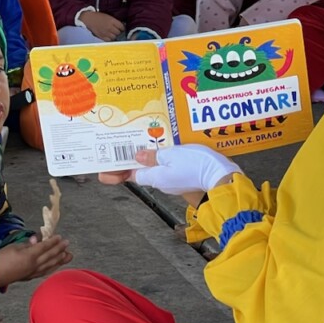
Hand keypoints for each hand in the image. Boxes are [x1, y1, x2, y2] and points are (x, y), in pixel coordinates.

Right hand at [0, 234, 71, 288]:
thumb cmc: (1, 259)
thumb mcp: (14, 247)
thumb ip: (27, 244)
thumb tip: (37, 240)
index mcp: (30, 255)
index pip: (45, 247)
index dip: (53, 241)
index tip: (60, 237)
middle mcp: (34, 265)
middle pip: (50, 256)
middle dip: (60, 249)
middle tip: (67, 244)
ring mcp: (33, 272)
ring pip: (50, 265)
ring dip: (60, 260)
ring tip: (68, 255)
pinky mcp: (30, 277)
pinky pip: (45, 272)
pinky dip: (52, 268)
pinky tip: (56, 266)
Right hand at [79, 11, 124, 41]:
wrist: (89, 19)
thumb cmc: (99, 17)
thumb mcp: (108, 16)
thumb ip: (115, 21)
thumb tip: (121, 26)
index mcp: (112, 21)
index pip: (122, 27)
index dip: (122, 28)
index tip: (121, 28)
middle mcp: (109, 27)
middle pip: (118, 32)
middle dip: (119, 32)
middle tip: (117, 31)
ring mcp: (105, 32)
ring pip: (114, 37)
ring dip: (114, 36)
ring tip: (112, 33)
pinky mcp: (101, 36)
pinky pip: (109, 40)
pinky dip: (110, 39)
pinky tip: (109, 36)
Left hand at [106, 144, 240, 197]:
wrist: (222, 177)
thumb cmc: (197, 165)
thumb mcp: (172, 155)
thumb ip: (153, 156)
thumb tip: (136, 157)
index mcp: (154, 177)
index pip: (128, 174)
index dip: (114, 171)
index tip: (101, 170)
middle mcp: (161, 181)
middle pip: (140, 170)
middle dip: (129, 160)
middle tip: (119, 147)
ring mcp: (173, 180)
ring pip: (155, 167)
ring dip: (147, 156)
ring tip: (140, 141)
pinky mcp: (184, 176)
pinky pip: (168, 166)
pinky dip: (162, 157)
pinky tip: (164, 146)